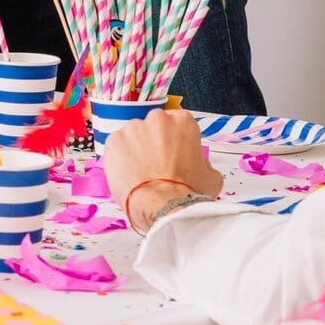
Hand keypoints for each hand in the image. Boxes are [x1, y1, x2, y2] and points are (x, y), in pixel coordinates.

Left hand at [102, 108, 222, 231]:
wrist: (163, 206)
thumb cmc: (188, 192)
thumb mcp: (210, 175)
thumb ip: (202, 161)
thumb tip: (197, 163)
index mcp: (183, 122)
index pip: (176, 124)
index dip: (173, 141)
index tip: (171, 154)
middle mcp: (157, 119)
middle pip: (153, 127)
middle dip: (153, 143)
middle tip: (156, 165)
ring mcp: (133, 128)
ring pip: (133, 136)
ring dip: (136, 150)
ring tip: (141, 173)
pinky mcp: (113, 140)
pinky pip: (116, 147)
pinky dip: (120, 159)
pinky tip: (129, 175)